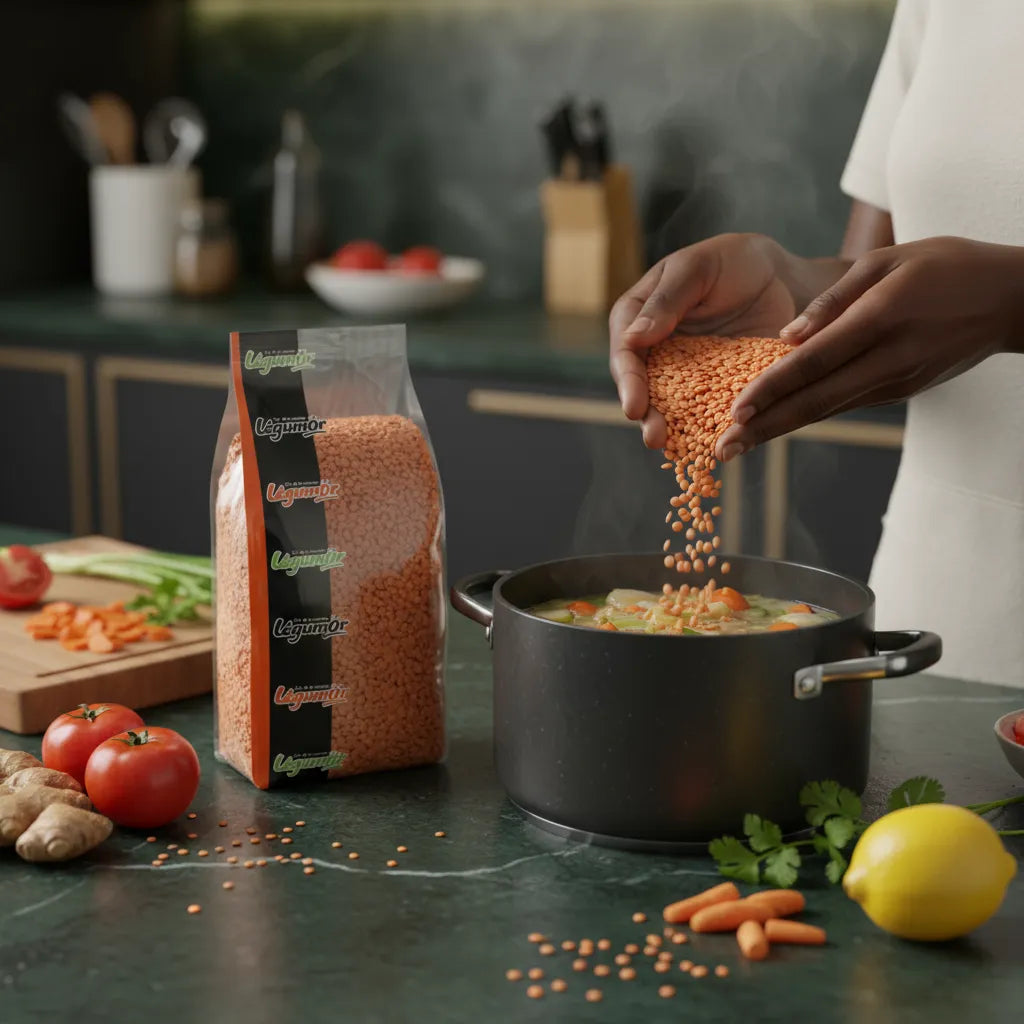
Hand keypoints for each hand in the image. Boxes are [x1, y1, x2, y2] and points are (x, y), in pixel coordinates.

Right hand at [609, 233, 797, 448]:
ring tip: (674, 449)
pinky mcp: (711, 391)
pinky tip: (713, 447)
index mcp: (638, 316)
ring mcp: (681, 375)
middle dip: (646, 415)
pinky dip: (706, 431)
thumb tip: (633, 338)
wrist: (780, 279)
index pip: (625, 351)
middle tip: (655, 437)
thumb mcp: (698, 268)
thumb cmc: (733, 261)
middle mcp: (654, 351)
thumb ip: (667, 300)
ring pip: (669, 407)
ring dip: (670, 430)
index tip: (634, 405)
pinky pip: (704, 414)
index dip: (629, 380)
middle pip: (641, 388)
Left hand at [715, 236, 1023, 460]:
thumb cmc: (945, 266)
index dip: (773, 388)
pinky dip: (805, 417)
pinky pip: (843, 404)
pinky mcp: (899, 392)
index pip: (816, 361)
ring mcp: (896, 382)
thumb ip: (832, 298)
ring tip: (736, 445)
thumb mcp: (888, 260)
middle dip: (764, 427)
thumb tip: (786, 336)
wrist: (1011, 300)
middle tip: (722, 448)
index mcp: (882, 318)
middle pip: (815, 400)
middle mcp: (888, 359)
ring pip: (827, 410)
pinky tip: (773, 426)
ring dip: (779, 430)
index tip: (735, 410)